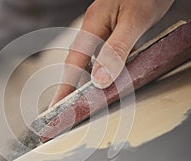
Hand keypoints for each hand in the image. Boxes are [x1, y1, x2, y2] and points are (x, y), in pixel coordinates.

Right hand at [50, 0, 173, 106]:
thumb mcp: (134, 21)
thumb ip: (116, 49)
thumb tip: (100, 80)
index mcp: (93, 26)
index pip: (74, 64)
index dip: (65, 87)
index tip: (56, 108)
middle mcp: (93, 29)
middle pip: (76, 63)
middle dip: (68, 87)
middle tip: (65, 109)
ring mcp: (101, 29)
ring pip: (87, 60)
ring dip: (81, 80)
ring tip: (79, 99)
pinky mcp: (110, 30)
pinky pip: (99, 54)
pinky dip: (96, 70)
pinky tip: (100, 77)